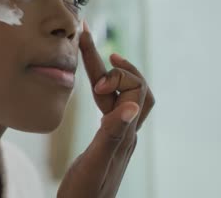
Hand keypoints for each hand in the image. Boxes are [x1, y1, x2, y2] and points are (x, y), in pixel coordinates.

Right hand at [57, 21, 154, 197]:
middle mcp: (126, 131)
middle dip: (112, 62)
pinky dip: (103, 89)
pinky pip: (110, 107)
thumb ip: (112, 135)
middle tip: (89, 38)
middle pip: (129, 88)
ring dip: (109, 72)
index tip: (101, 63)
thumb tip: (132, 105)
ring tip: (94, 53)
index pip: (136, 92)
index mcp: (125, 135)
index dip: (121, 74)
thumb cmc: (85, 193)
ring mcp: (117, 135)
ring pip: (120, 96)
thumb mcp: (96, 164)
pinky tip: (93, 87)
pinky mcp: (107, 139)